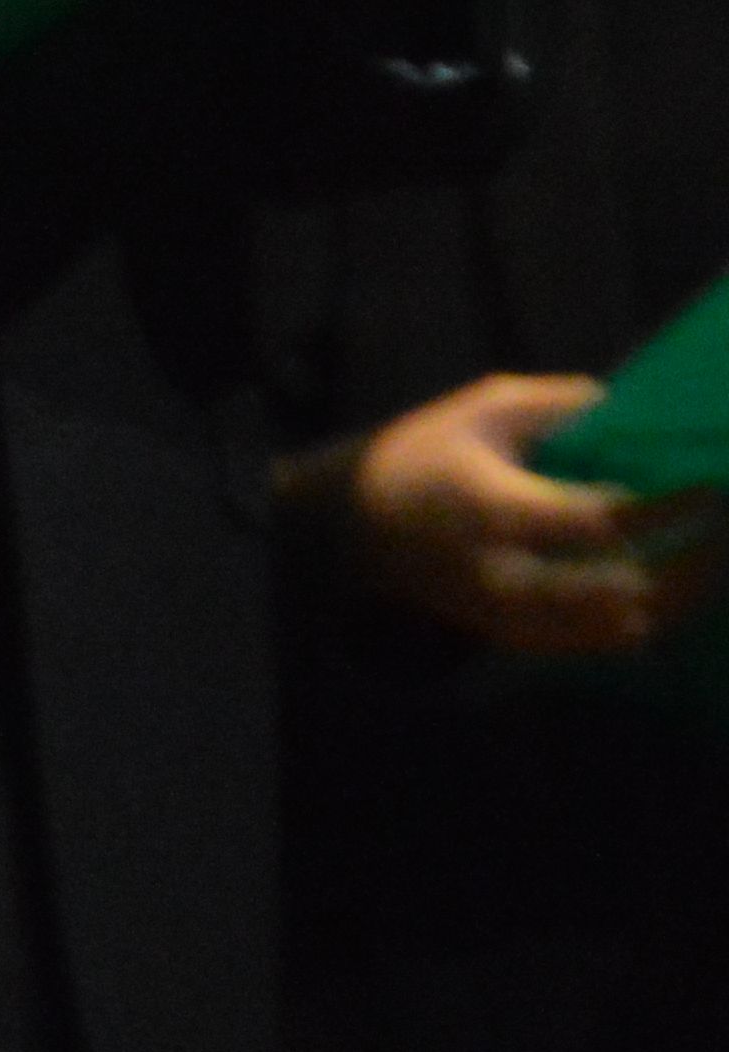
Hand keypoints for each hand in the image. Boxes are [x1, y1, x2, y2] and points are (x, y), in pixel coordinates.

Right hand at [344, 372, 719, 656]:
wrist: (358, 524)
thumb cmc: (425, 453)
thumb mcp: (480, 409)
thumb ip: (558, 408)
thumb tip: (635, 411)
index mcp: (493, 509)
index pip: (601, 521)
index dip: (667, 509)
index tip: (715, 487)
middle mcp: (504, 575)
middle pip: (624, 592)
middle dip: (691, 567)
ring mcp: (510, 616)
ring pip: (619, 627)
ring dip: (677, 599)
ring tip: (718, 564)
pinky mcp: (517, 637)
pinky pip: (599, 643)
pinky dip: (647, 619)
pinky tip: (677, 592)